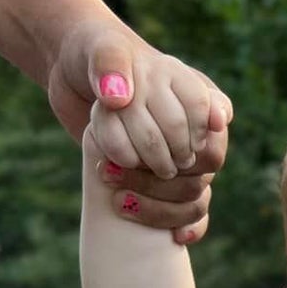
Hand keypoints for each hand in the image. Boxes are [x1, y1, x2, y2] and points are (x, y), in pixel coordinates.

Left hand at [47, 17, 231, 243]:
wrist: (77, 76)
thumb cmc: (93, 55)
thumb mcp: (99, 50)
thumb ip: (110, 62)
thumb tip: (120, 98)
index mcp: (194, 94)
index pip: (209, 131)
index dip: (181, 144)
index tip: (146, 147)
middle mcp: (195, 128)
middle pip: (203, 169)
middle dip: (161, 179)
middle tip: (113, 171)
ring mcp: (181, 156)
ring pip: (195, 195)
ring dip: (160, 206)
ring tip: (118, 200)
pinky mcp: (163, 180)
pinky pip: (191, 213)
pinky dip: (185, 227)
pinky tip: (175, 238)